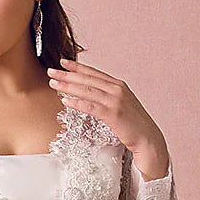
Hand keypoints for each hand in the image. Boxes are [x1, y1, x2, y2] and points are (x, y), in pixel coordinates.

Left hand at [46, 58, 169, 178]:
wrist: (148, 138)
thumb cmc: (133, 125)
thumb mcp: (122, 105)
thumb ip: (109, 97)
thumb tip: (93, 95)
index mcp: (118, 85)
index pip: (94, 73)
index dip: (77, 66)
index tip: (63, 62)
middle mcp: (117, 89)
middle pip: (88, 79)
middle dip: (68, 74)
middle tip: (51, 71)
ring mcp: (116, 101)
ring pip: (87, 90)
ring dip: (68, 86)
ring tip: (53, 84)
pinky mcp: (113, 114)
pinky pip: (91, 107)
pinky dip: (77, 103)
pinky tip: (65, 100)